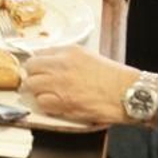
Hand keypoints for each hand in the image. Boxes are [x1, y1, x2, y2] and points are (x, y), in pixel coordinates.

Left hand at [22, 47, 140, 125]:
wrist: (127, 93)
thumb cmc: (113, 77)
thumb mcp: (88, 57)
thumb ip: (67, 57)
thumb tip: (50, 62)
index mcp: (69, 52)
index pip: (39, 53)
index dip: (38, 64)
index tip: (38, 69)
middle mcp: (61, 65)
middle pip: (30, 67)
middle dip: (32, 75)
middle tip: (38, 82)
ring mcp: (61, 84)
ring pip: (31, 85)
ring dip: (37, 91)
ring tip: (47, 94)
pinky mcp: (63, 102)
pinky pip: (41, 102)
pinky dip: (45, 105)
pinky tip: (55, 104)